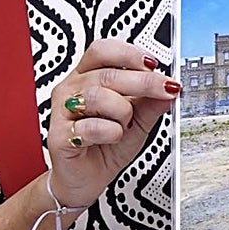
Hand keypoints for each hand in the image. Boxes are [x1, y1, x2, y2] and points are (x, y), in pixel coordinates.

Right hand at [47, 38, 179, 207]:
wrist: (86, 179)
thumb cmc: (106, 145)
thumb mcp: (137, 122)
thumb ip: (151, 104)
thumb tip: (169, 88)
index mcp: (87, 76)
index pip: (103, 50)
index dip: (129, 54)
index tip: (154, 65)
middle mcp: (72, 88)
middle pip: (107, 73)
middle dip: (143, 81)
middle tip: (165, 89)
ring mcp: (62, 111)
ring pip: (98, 96)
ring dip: (122, 111)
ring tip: (125, 125)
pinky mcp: (59, 135)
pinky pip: (90, 127)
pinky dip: (110, 132)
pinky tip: (113, 137)